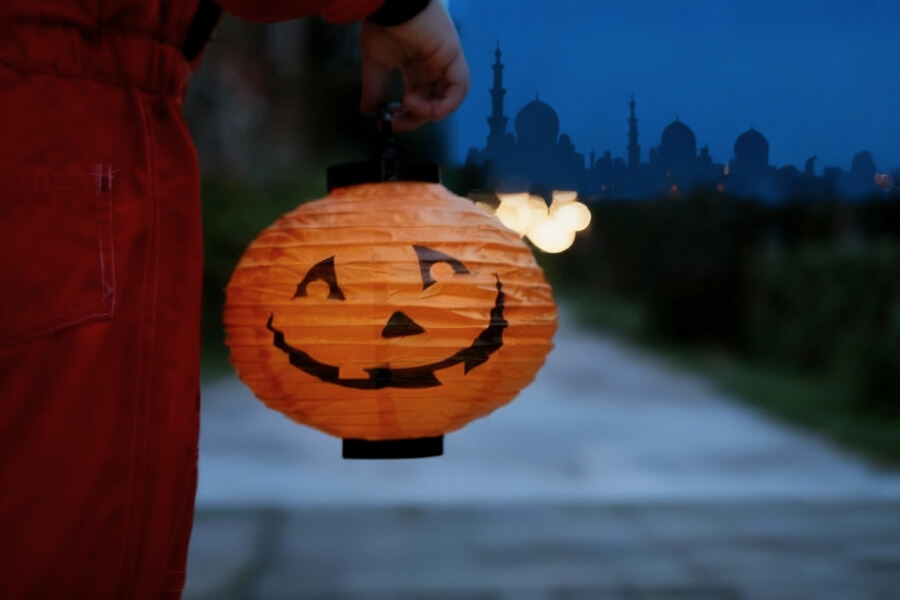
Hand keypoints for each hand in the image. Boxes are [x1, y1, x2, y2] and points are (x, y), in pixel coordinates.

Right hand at [359, 1, 469, 130]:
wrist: (389, 4)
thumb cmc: (382, 25)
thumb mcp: (375, 63)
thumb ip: (375, 88)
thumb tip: (369, 112)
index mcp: (416, 68)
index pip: (417, 100)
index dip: (403, 116)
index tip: (385, 123)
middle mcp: (433, 68)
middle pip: (431, 103)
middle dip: (413, 118)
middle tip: (395, 120)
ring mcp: (445, 62)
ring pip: (447, 98)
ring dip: (429, 111)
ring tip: (410, 107)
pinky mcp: (453, 56)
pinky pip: (459, 87)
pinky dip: (448, 104)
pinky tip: (431, 110)